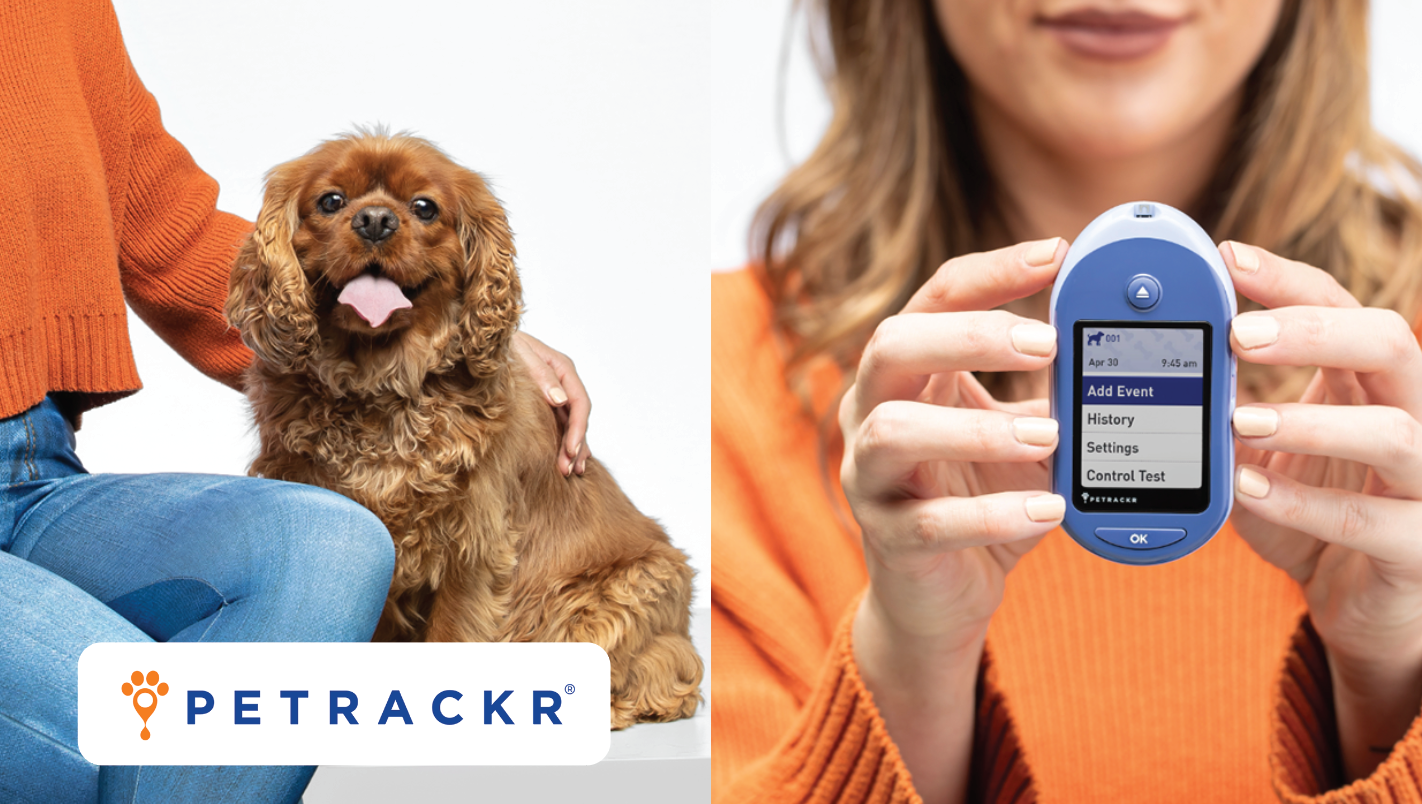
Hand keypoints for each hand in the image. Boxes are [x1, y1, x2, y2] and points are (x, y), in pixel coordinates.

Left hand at [512, 331, 591, 475]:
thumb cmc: (503, 345)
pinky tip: (566, 457)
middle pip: (578, 417)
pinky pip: (560, 423)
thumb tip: (560, 400)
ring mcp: (555, 392)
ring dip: (572, 447)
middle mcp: (563, 382)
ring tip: (570, 471)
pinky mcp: (544, 401)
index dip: (578, 429)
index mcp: (563, 368)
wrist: (487, 341)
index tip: (570, 450)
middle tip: (568, 470)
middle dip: (575, 445)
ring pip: (571, 423)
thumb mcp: (521, 354)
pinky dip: (565, 441)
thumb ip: (542, 375)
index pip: (579, 402)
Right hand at [839, 238, 1065, 803]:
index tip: (1058, 253)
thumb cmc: (979, 497)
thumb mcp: (1021, 431)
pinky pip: (927, 522)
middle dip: (970, 337)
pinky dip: (992, 516)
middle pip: (891, 346)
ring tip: (1049, 437)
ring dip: (978, 430)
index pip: (935, 297)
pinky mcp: (887, 539)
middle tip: (1048, 344)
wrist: (940, 595)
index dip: (992, 271)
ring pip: (894, 432)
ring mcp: (869, 476)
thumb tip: (1131, 339)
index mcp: (909, 372)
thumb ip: (1054, 389)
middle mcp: (872, 412)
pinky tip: (1047, 510)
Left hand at [1222, 241, 1421, 780]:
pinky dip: (1303, 503)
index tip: (1228, 259)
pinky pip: (1369, 520)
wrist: (1361, 605)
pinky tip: (1248, 489)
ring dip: (1309, 421)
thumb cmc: (1311, 514)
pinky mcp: (1417, 548)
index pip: (1342, 306)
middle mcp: (1410, 418)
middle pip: (1389, 344)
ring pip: (1393, 431)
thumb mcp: (1259, 453)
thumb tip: (1148, 363)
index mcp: (1369, 384)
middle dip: (1312, 331)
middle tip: (1237, 334)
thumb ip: (1224, 409)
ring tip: (1241, 419)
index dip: (1289, 280)